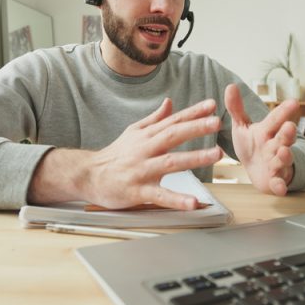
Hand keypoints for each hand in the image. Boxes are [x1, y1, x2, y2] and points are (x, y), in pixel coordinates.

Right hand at [31, 98, 222, 210]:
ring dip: (195, 158)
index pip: (173, 120)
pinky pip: (160, 196)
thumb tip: (170, 102)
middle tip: (216, 122)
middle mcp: (145, 149)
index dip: (193, 112)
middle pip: (173, 135)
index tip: (212, 105)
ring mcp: (142, 170)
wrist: (88, 175)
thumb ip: (155, 119)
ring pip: (171, 162)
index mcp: (147, 135)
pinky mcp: (138, 191)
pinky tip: (193, 202)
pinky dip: (177, 199)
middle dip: (196, 128)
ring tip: (216, 155)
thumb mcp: (134, 132)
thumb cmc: (115, 155)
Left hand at [225, 83, 297, 195]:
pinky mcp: (275, 180)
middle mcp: (275, 145)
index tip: (294, 102)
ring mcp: (277, 163)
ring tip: (283, 151)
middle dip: (287, 133)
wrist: (256, 169)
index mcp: (267, 131)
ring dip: (284, 157)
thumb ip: (236, 108)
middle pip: (284, 139)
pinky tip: (280, 188)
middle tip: (289, 126)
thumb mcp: (242, 126)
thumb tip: (230, 85)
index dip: (284, 111)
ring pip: (283, 160)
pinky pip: (279, 184)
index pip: (276, 119)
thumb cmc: (252, 145)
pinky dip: (280, 186)